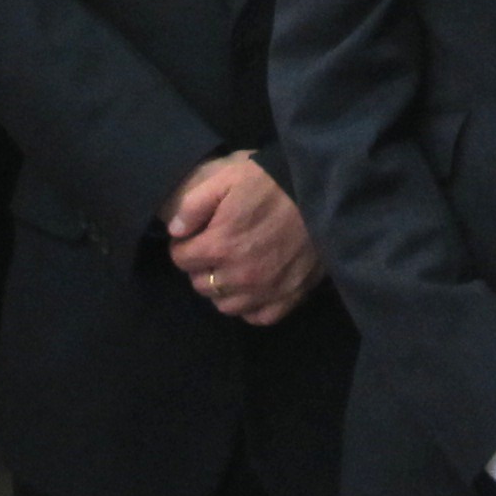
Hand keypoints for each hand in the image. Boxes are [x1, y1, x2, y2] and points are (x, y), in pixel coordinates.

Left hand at [163, 153, 323, 325]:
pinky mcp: (289, 297)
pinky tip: (255, 287)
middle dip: (203, 268)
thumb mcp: (227, 179)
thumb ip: (194, 205)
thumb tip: (175, 231)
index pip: (181, 260)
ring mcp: (264, 291)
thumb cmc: (271, 183)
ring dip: (224, 289)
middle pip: (201, 285)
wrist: (321, 194)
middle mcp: (238, 276)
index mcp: (219, 246)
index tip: (196, 237)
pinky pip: (258, 316)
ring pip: (226, 306)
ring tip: (234, 269)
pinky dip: (252, 306)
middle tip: (215, 251)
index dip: (185, 246)